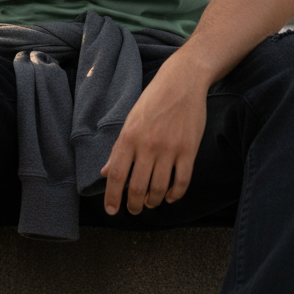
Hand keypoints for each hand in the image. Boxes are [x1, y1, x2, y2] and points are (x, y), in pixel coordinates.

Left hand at [100, 51, 207, 215]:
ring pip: (159, 188)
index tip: (112, 211)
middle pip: (137, 187)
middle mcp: (147, 145)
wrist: (182, 82)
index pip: (116, 175)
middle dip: (134, 205)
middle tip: (134, 210)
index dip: (112, 197)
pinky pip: (182, 181)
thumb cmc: (153, 101)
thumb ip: (118, 149)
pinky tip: (169, 197)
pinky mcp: (189, 150)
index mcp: (129, 137)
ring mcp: (169, 149)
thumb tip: (105, 171)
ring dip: (153, 201)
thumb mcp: (130, 121)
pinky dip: (174, 194)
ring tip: (150, 203)